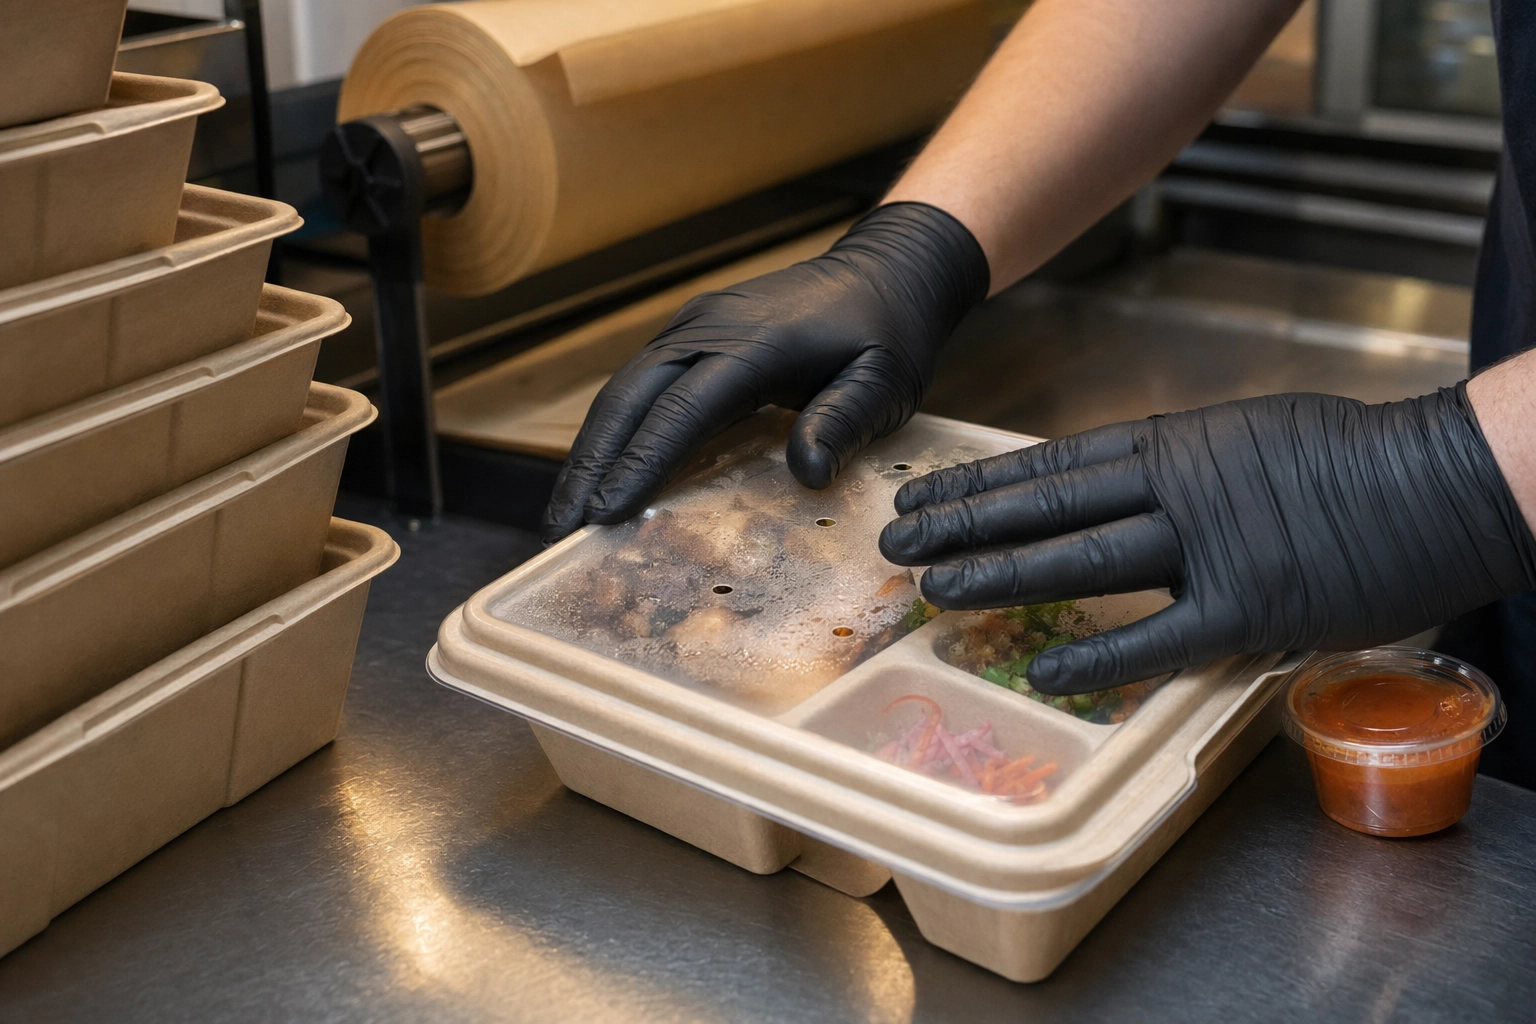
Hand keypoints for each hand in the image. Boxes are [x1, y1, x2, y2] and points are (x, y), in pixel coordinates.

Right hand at [541, 202, 988, 542]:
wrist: (885, 271)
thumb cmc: (888, 333)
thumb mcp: (886, 381)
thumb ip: (846, 422)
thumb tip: (806, 475)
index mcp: (754, 343)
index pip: (681, 410)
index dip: (639, 464)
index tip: (604, 513)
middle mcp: (708, 328)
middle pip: (628, 399)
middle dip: (589, 465)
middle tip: (559, 528)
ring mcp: (693, 326)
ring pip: (622, 390)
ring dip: (589, 450)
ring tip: (564, 511)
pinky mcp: (691, 334)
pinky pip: (639, 384)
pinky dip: (613, 430)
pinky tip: (600, 470)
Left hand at [879, 386, 1535, 692]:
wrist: (1447, 480)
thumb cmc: (1351, 458)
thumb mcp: (1249, 435)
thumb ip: (1178, 464)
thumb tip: (1117, 486)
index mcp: (1177, 442)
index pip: (1052, 464)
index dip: (980, 482)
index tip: (923, 492)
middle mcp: (1178, 486)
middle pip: (1048, 507)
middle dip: (964, 524)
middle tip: (895, 540)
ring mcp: (1212, 546)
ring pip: (1082, 561)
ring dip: (1003, 575)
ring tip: (935, 588)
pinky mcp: (1252, 607)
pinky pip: (1158, 638)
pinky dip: (1099, 657)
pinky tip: (1042, 671)